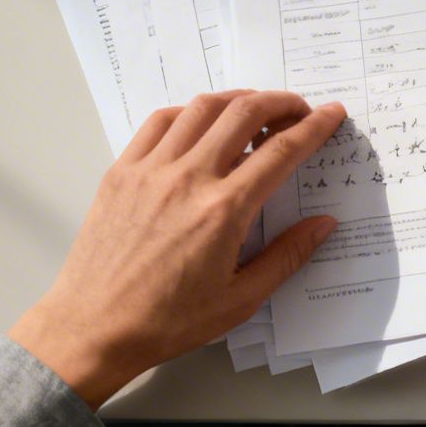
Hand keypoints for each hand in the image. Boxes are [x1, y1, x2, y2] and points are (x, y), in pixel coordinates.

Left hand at [8, 90, 345, 407]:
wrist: (93, 327)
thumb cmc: (167, 322)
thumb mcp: (239, 300)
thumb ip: (287, 256)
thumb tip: (324, 224)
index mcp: (223, 211)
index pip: (280, 151)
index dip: (313, 127)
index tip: (332, 114)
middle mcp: (188, 178)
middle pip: (244, 113)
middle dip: (280, 102)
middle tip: (298, 109)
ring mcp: (151, 169)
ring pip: (203, 108)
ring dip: (237, 99)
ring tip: (255, 111)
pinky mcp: (122, 170)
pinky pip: (160, 121)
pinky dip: (190, 112)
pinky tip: (202, 124)